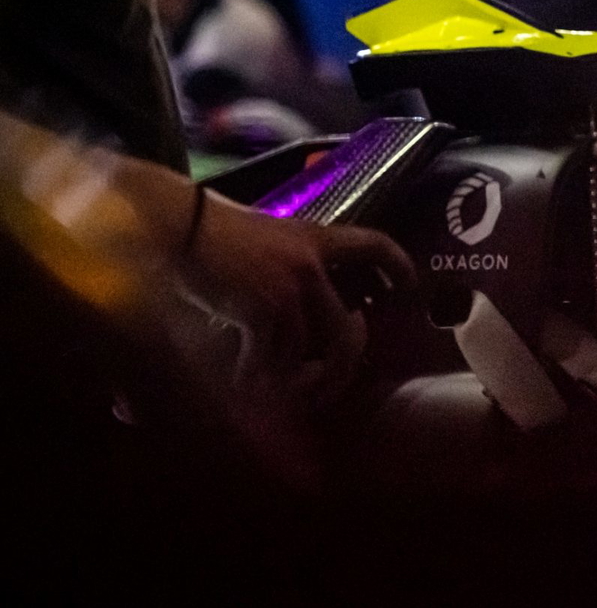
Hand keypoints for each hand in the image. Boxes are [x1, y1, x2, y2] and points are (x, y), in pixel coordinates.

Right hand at [190, 193, 414, 405]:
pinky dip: (255, 372)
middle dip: (341, 367)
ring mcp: (291, 287)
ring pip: (310, 352)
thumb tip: (316, 296)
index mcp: (316, 237)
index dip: (400, 268)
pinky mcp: (264, 309)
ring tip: (267, 381)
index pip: (376, 245)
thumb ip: (294, 261)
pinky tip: (239, 373)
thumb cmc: (213, 230)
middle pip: (347, 332)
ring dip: (291, 377)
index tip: (408, 291)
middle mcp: (312, 263)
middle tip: (321, 381)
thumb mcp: (268, 236)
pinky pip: (274, 357)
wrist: (177, 225)